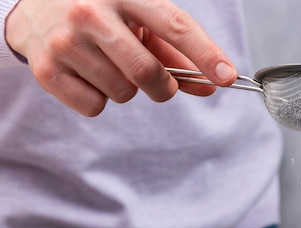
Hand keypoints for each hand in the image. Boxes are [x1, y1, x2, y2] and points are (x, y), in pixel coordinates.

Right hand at [5, 0, 237, 115]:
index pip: (175, 25)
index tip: (227, 76)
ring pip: (123, 93)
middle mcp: (91, 13)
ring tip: (108, 65)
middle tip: (158, 82)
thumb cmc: (103, 16)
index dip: (205, 54)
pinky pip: (95, 107)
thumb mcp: (140, 21)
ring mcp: (65, 41)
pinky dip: (100, 100)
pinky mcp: (47, 69)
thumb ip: (177, 52)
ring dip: (127, 90)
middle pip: (148, 72)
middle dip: (163, 87)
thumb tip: (211, 86)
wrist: (34, 8)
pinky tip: (87, 75)